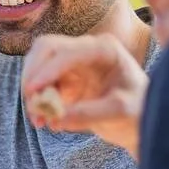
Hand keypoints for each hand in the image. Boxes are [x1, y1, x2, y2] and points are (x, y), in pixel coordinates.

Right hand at [21, 33, 148, 156]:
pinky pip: (41, 84)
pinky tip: (43, 121)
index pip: (68, 52)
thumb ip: (91, 114)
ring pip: (38, 64)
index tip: (32, 92)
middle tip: (30, 101)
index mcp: (104, 49)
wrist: (138, 118)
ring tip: (38, 120)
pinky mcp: (64, 77)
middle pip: (46, 48)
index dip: (47, 70)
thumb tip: (57, 119)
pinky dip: (36, 101)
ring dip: (32, 90)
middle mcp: (86, 49)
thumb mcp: (121, 112)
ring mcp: (73, 62)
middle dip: (32, 73)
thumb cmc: (137, 110)